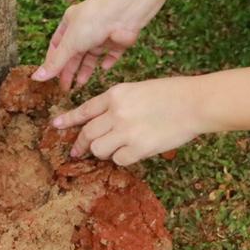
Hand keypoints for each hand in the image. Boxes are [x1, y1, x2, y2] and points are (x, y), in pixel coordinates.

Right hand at [32, 0, 154, 90]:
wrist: (123, 12)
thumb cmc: (92, 21)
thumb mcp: (70, 43)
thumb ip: (56, 63)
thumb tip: (37, 77)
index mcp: (70, 23)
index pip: (57, 44)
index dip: (53, 61)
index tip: (50, 77)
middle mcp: (85, 28)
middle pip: (74, 53)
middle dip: (69, 70)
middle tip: (66, 88)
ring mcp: (101, 34)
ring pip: (92, 56)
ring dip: (86, 69)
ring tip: (81, 83)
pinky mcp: (117, 41)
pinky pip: (111, 54)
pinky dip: (108, 62)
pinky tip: (104, 68)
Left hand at [51, 76, 202, 165]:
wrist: (193, 103)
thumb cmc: (170, 94)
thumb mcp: (138, 89)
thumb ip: (117, 104)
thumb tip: (102, 123)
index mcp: (116, 93)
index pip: (85, 109)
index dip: (69, 119)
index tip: (56, 125)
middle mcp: (116, 111)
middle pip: (88, 133)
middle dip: (79, 144)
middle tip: (76, 152)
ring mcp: (126, 130)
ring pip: (98, 149)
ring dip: (103, 151)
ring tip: (115, 148)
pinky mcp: (138, 148)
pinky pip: (118, 160)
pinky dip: (123, 158)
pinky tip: (133, 151)